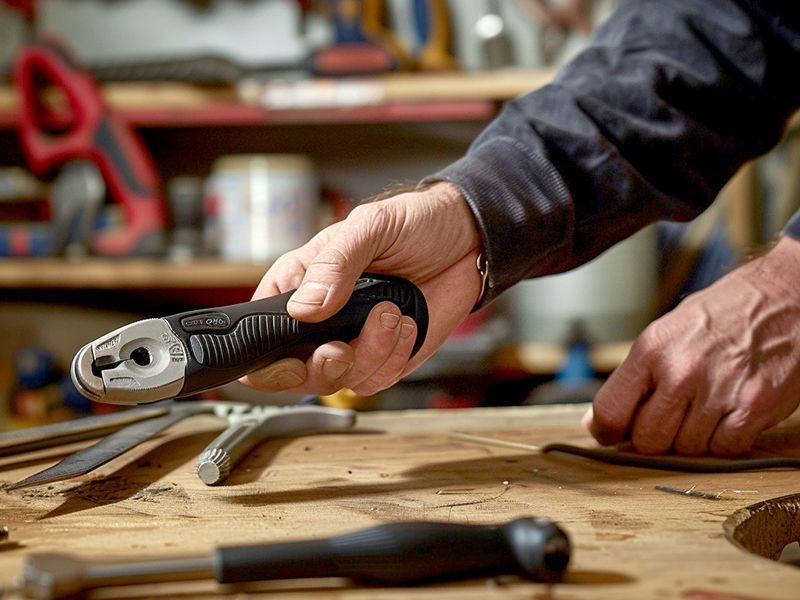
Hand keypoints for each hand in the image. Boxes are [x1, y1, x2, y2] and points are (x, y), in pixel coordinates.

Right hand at [240, 182, 482, 396]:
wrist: (470, 237)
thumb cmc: (415, 221)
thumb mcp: (370, 226)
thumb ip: (334, 264)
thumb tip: (304, 307)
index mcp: (301, 282)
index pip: (260, 327)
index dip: (263, 356)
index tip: (284, 359)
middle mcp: (322, 318)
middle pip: (294, 372)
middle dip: (316, 368)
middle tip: (338, 348)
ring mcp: (354, 340)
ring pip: (338, 380)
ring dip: (367, 354)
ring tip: (391, 312)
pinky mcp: (387, 356)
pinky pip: (377, 379)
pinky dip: (392, 357)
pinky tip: (406, 323)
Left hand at [584, 236, 799, 455]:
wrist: (784, 296)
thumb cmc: (722, 313)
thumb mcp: (666, 333)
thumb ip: (632, 379)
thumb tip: (596, 422)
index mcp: (651, 349)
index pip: (610, 410)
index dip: (607, 431)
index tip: (612, 435)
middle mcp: (681, 370)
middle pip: (648, 440)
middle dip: (655, 437)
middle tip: (670, 418)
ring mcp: (718, 391)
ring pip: (687, 449)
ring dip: (694, 436)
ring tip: (706, 405)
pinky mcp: (753, 408)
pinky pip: (724, 449)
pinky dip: (726, 439)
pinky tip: (729, 412)